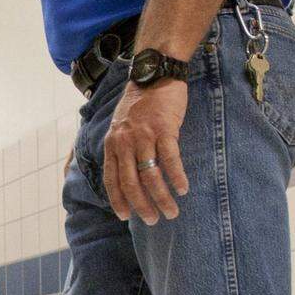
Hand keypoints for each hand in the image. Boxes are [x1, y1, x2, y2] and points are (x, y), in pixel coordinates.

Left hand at [103, 80, 189, 224]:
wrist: (154, 74)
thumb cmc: (139, 104)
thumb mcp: (120, 127)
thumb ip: (121, 149)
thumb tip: (127, 176)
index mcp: (112, 144)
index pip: (111, 179)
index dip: (118, 200)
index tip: (125, 217)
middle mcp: (124, 142)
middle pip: (130, 182)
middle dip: (141, 205)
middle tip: (152, 220)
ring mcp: (143, 136)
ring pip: (150, 175)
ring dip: (161, 197)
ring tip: (171, 211)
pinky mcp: (164, 129)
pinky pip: (170, 159)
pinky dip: (177, 176)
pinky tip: (183, 189)